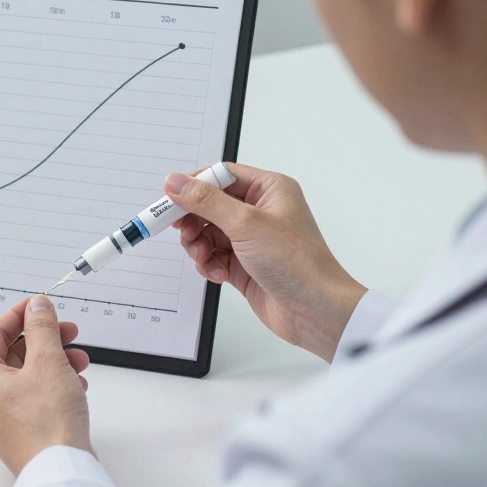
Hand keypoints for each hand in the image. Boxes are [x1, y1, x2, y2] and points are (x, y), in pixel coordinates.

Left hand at [0, 295, 92, 475]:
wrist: (61, 473)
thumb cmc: (47, 425)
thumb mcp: (48, 361)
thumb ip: (41, 327)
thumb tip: (37, 306)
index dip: (21, 314)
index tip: (41, 304)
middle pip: (12, 354)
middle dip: (45, 340)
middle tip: (68, 331)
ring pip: (26, 376)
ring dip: (54, 362)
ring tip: (79, 361)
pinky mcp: (18, 431)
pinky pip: (32, 397)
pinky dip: (53, 385)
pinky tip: (76, 385)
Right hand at [165, 163, 366, 361]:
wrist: (315, 310)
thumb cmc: (297, 263)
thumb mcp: (245, 223)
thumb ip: (206, 201)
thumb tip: (176, 182)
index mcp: (269, 190)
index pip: (221, 175)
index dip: (194, 185)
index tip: (171, 198)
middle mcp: (260, 211)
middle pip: (209, 205)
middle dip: (193, 220)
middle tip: (182, 231)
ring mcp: (251, 238)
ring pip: (207, 232)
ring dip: (199, 245)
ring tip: (205, 256)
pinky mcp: (244, 263)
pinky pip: (213, 255)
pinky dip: (208, 263)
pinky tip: (218, 273)